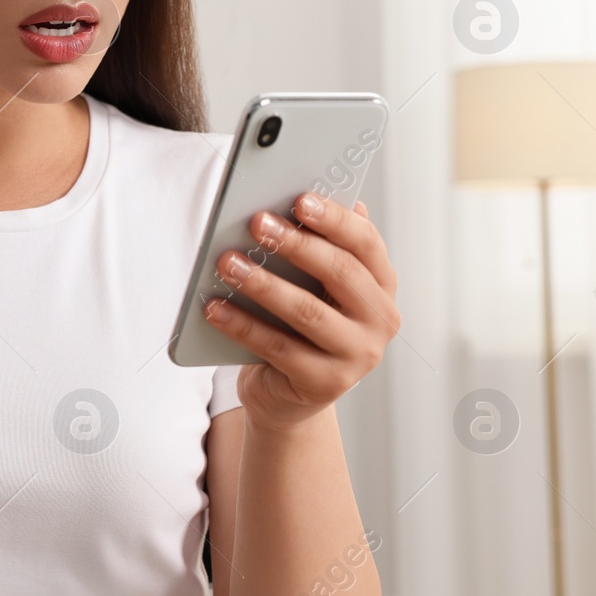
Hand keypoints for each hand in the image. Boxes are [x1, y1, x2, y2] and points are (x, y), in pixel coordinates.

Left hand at [201, 194, 400, 431]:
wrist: (288, 396)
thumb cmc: (299, 328)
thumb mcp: (313, 288)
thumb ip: (316, 248)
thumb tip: (302, 199)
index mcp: (381, 285)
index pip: (366, 242)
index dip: (334, 219)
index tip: (299, 199)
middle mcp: (380, 320)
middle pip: (339, 272)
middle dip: (294, 245)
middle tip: (255, 223)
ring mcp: (358, 356)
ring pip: (307, 311)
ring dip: (262, 284)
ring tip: (226, 262)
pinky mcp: (325, 383)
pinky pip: (277, 349)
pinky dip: (242, 326)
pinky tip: (214, 307)